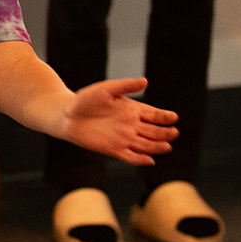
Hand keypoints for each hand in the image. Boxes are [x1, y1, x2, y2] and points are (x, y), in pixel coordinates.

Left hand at [60, 77, 177, 166]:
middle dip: (165, 133)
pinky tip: (150, 160)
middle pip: (154, 131)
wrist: (67, 115)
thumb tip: (145, 81)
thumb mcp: (107, 89)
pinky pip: (131, 157)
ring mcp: (124, 138)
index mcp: (133, 109)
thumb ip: (126, 86)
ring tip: (167, 146)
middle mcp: (131, 125)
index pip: (155, 114)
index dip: (165, 117)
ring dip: (157, 147)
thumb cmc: (86, 99)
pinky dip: (141, 159)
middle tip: (173, 133)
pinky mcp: (114, 149)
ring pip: (146, 145)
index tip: (173, 117)